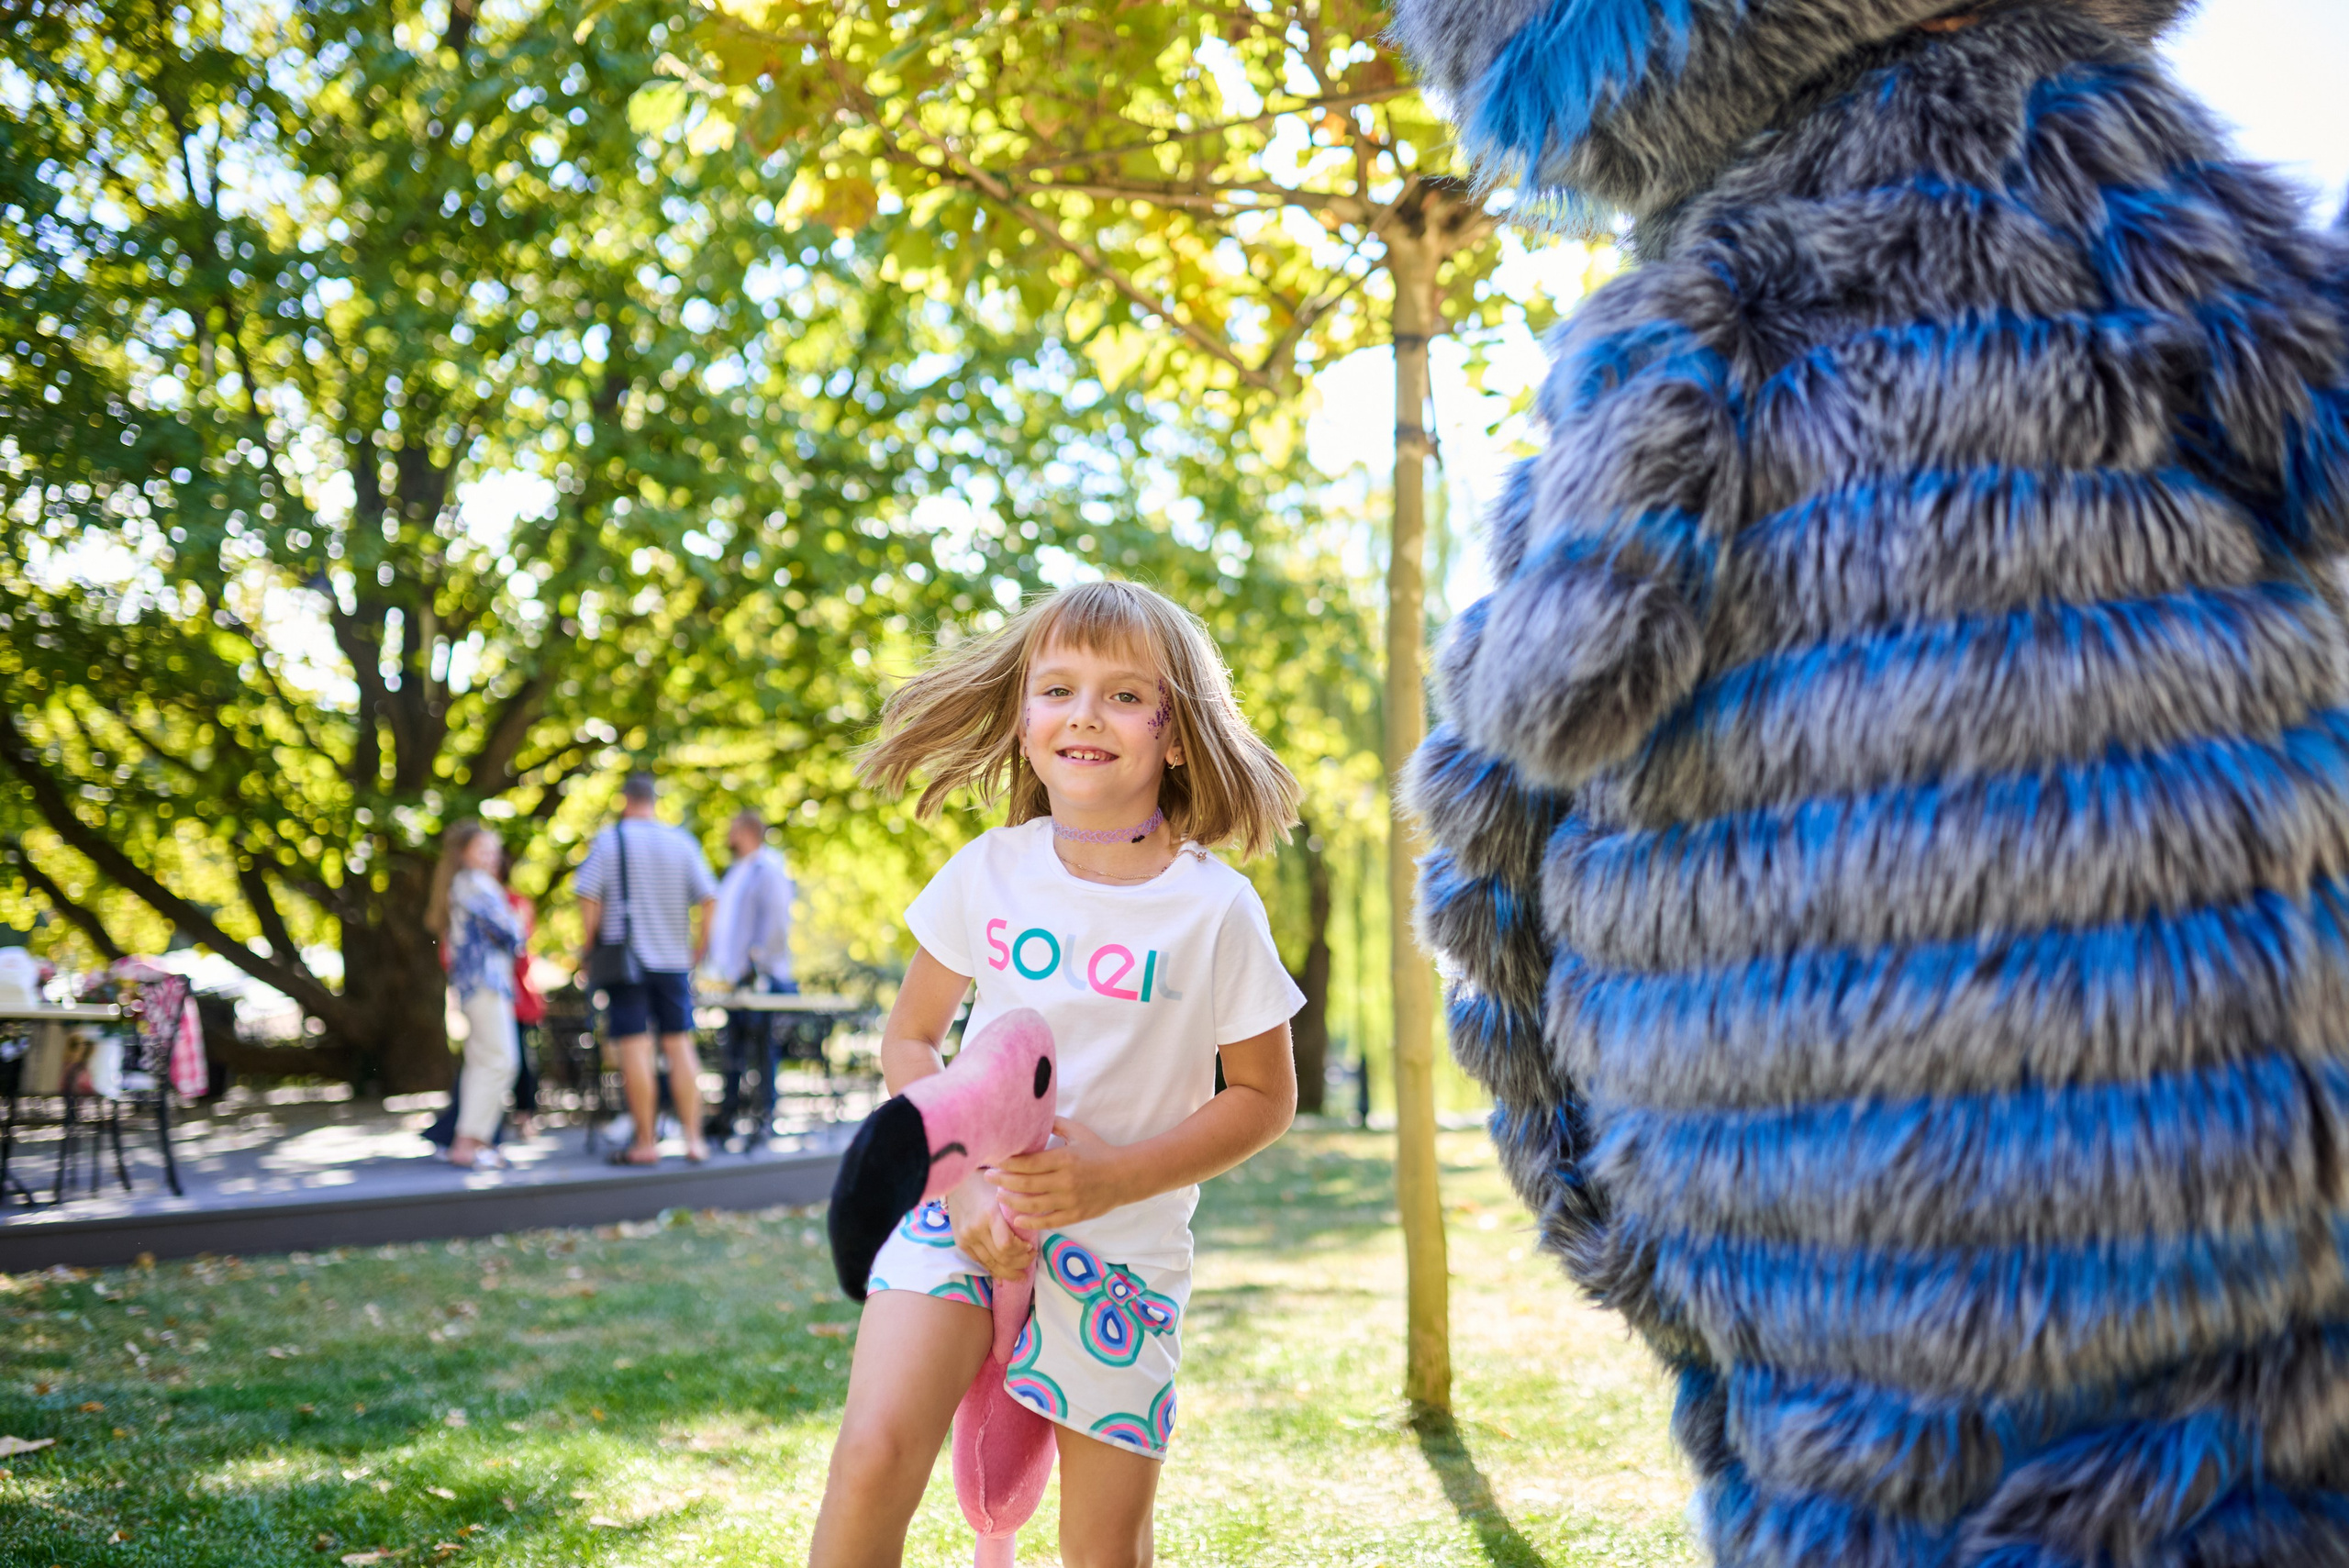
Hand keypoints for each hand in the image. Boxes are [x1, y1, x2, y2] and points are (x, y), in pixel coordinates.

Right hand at [946, 1172, 1033, 1279]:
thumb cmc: (987, 1185)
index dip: (1021, 1250)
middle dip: (1020, 1263)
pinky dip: (993, 1270)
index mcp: (990, 1214)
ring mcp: (966, 1237)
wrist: (958, 1183)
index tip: (1031, 1247)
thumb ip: (1016, 1212)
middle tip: (1031, 1259)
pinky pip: (980, 1262)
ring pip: (990, 1264)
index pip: (1007, 1245)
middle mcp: (976, 1229)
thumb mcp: (1005, 1193)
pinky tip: (1003, 1275)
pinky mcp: (960, 1243)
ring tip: (1021, 1272)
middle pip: (1001, 1258)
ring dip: (1008, 1272)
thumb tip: (1034, 1231)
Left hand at [995, 1118, 1134, 1234]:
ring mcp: (1070, 1200)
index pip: (1028, 1163)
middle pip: (1025, 1184)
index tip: (993, 1160)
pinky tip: (1017, 1219)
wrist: (1125, 1176)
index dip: (1007, 1163)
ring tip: (999, 1196)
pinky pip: (1048, 1221)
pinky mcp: (1075, 1215)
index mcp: (1064, 1159)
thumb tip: (1033, 1115)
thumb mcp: (1078, 1133)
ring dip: (1011, 1201)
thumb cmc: (1099, 1151)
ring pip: (1033, 1204)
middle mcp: (1065, 1181)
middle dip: (1002, 1181)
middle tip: (987, 1177)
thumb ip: (1055, 1124)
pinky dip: (1030, 1222)